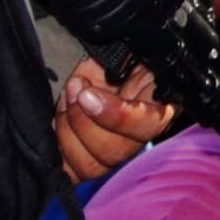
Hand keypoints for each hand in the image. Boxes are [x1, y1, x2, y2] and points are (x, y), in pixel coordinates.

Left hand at [55, 56, 173, 186]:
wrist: (104, 67)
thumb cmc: (120, 55)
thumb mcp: (129, 47)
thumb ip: (129, 56)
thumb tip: (120, 61)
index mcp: (159, 106)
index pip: (148, 126)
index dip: (117, 116)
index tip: (87, 93)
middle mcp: (138, 137)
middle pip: (116, 152)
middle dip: (83, 120)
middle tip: (74, 89)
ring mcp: (112, 153)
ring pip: (93, 165)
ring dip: (68, 129)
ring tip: (67, 98)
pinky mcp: (86, 161)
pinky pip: (72, 172)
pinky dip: (60, 147)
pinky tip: (59, 119)